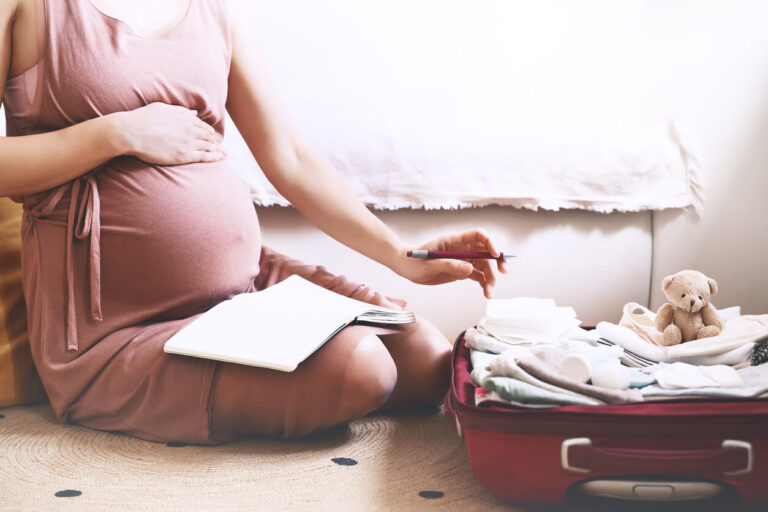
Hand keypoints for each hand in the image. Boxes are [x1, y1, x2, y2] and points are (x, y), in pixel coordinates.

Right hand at [111, 102, 224, 164]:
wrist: (132, 132)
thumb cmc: (143, 119)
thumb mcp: (163, 109)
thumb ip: (180, 111)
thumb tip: (194, 113)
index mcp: (184, 117)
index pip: (201, 125)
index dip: (207, 131)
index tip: (211, 135)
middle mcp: (189, 129)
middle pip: (206, 136)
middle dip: (214, 141)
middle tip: (221, 146)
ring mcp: (187, 142)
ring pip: (208, 146)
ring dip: (218, 150)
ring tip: (224, 153)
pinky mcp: (183, 155)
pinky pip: (203, 157)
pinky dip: (214, 157)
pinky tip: (220, 158)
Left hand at [393, 228, 507, 297]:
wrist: (406, 268)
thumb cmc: (414, 261)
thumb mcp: (429, 265)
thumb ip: (449, 265)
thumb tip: (470, 269)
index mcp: (455, 241)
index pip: (478, 235)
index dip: (490, 242)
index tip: (495, 254)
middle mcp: (462, 249)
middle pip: (486, 251)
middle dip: (497, 260)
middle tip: (503, 272)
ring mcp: (463, 260)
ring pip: (484, 266)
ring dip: (491, 278)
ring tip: (489, 293)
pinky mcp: (461, 271)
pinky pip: (478, 275)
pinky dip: (484, 284)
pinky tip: (486, 292)